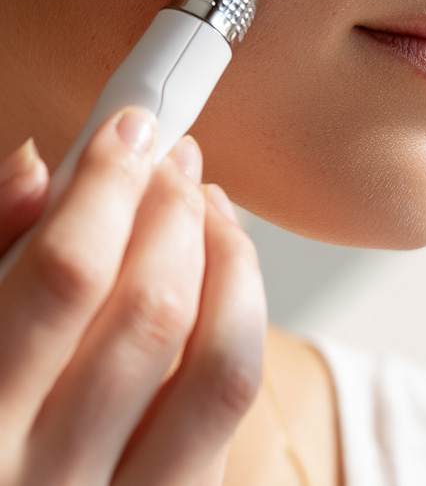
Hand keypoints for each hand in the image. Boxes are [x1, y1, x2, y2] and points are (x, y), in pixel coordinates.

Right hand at [0, 108, 267, 485]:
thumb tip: (34, 168)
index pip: (65, 275)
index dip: (107, 184)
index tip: (127, 127)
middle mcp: (50, 476)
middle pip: (150, 310)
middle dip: (172, 210)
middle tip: (171, 159)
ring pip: (218, 362)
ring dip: (227, 258)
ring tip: (206, 205)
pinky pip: (231, 408)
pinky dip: (239, 319)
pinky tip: (220, 274)